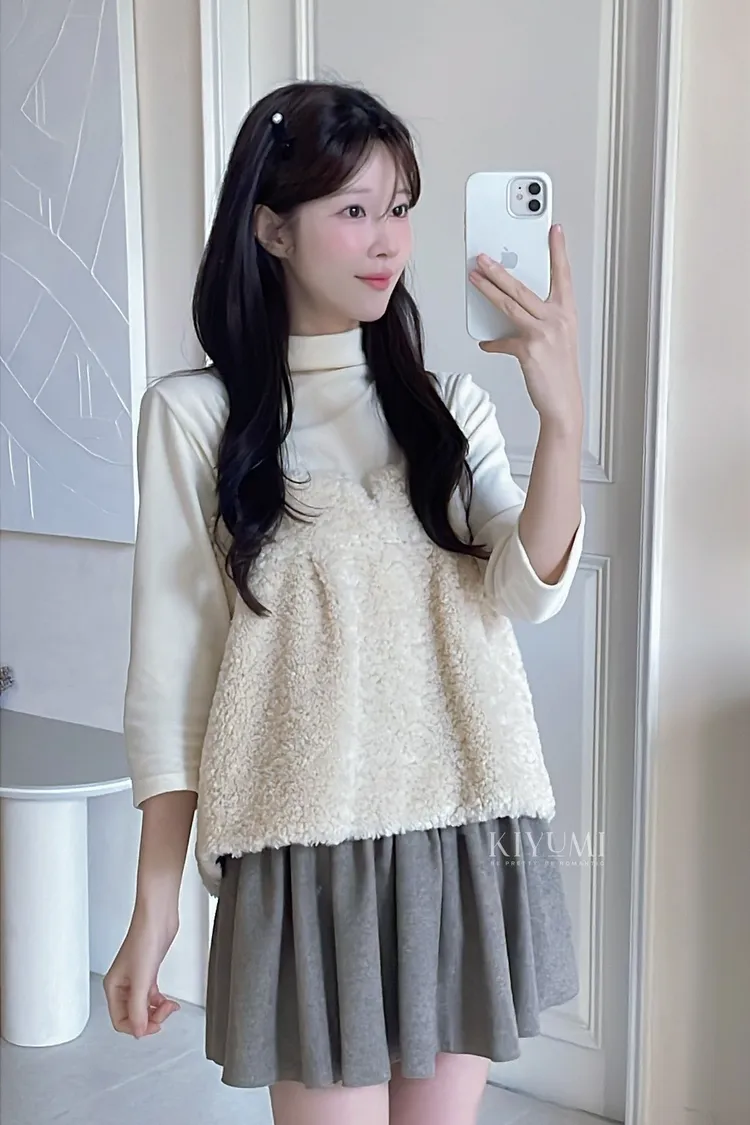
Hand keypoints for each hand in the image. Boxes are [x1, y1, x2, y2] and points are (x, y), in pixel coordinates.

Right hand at [103, 907, 180, 1037]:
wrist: (158, 917)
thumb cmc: (144, 938)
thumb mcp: (141, 979)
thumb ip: (138, 1009)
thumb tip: (139, 1031)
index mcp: (114, 987)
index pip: (120, 1021)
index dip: (138, 1027)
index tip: (154, 1025)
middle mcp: (123, 984)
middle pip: (132, 1016)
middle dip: (150, 1019)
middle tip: (165, 1012)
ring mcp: (136, 978)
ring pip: (143, 1007)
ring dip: (157, 1012)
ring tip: (169, 1007)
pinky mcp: (149, 973)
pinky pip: (152, 997)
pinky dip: (161, 1002)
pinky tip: (169, 1002)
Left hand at [469, 224, 583, 433]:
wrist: (564, 402)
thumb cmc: (559, 371)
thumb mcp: (556, 339)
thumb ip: (538, 321)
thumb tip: (510, 313)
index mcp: (567, 312)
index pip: (563, 274)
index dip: (558, 251)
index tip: (554, 229)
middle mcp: (557, 319)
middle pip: (522, 287)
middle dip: (500, 269)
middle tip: (483, 257)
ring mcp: (544, 333)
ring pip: (509, 305)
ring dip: (488, 289)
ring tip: (474, 277)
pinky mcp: (529, 350)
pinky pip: (503, 341)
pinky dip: (492, 342)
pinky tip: (486, 342)